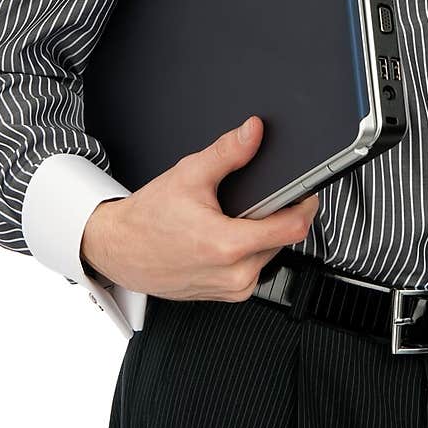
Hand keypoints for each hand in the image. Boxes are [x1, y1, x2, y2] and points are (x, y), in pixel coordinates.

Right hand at [80, 115, 319, 301]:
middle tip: (259, 196)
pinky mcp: (229, 295)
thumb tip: (254, 132)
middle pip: (284, 238)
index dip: (306, 203)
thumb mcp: (190, 174)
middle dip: (278, 213)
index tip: (306, 189)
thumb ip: (228, 152)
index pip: (294, 228)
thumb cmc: (149, 219)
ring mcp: (233, 289)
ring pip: (272, 253)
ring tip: (236, 215)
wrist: (120, 251)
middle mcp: (235, 274)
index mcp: (227, 246)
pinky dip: (251, 248)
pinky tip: (228, 235)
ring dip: (264, 232)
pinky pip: (256, 267)